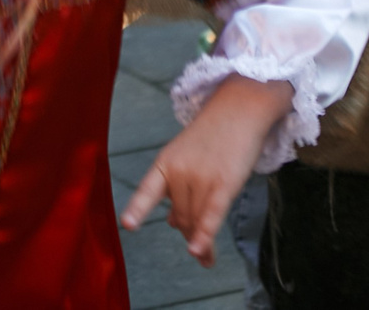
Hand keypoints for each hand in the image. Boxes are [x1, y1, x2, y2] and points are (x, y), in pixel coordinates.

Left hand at [122, 75, 293, 266]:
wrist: (240, 108)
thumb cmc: (215, 136)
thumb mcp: (187, 157)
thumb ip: (178, 189)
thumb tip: (173, 225)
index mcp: (165, 162)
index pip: (148, 190)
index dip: (138, 208)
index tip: (128, 225)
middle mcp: (178, 170)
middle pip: (180, 214)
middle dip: (188, 233)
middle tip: (199, 253)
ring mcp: (200, 176)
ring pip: (195, 219)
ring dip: (201, 242)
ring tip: (205, 259)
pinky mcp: (224, 183)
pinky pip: (211, 215)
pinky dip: (204, 236)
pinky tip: (198, 252)